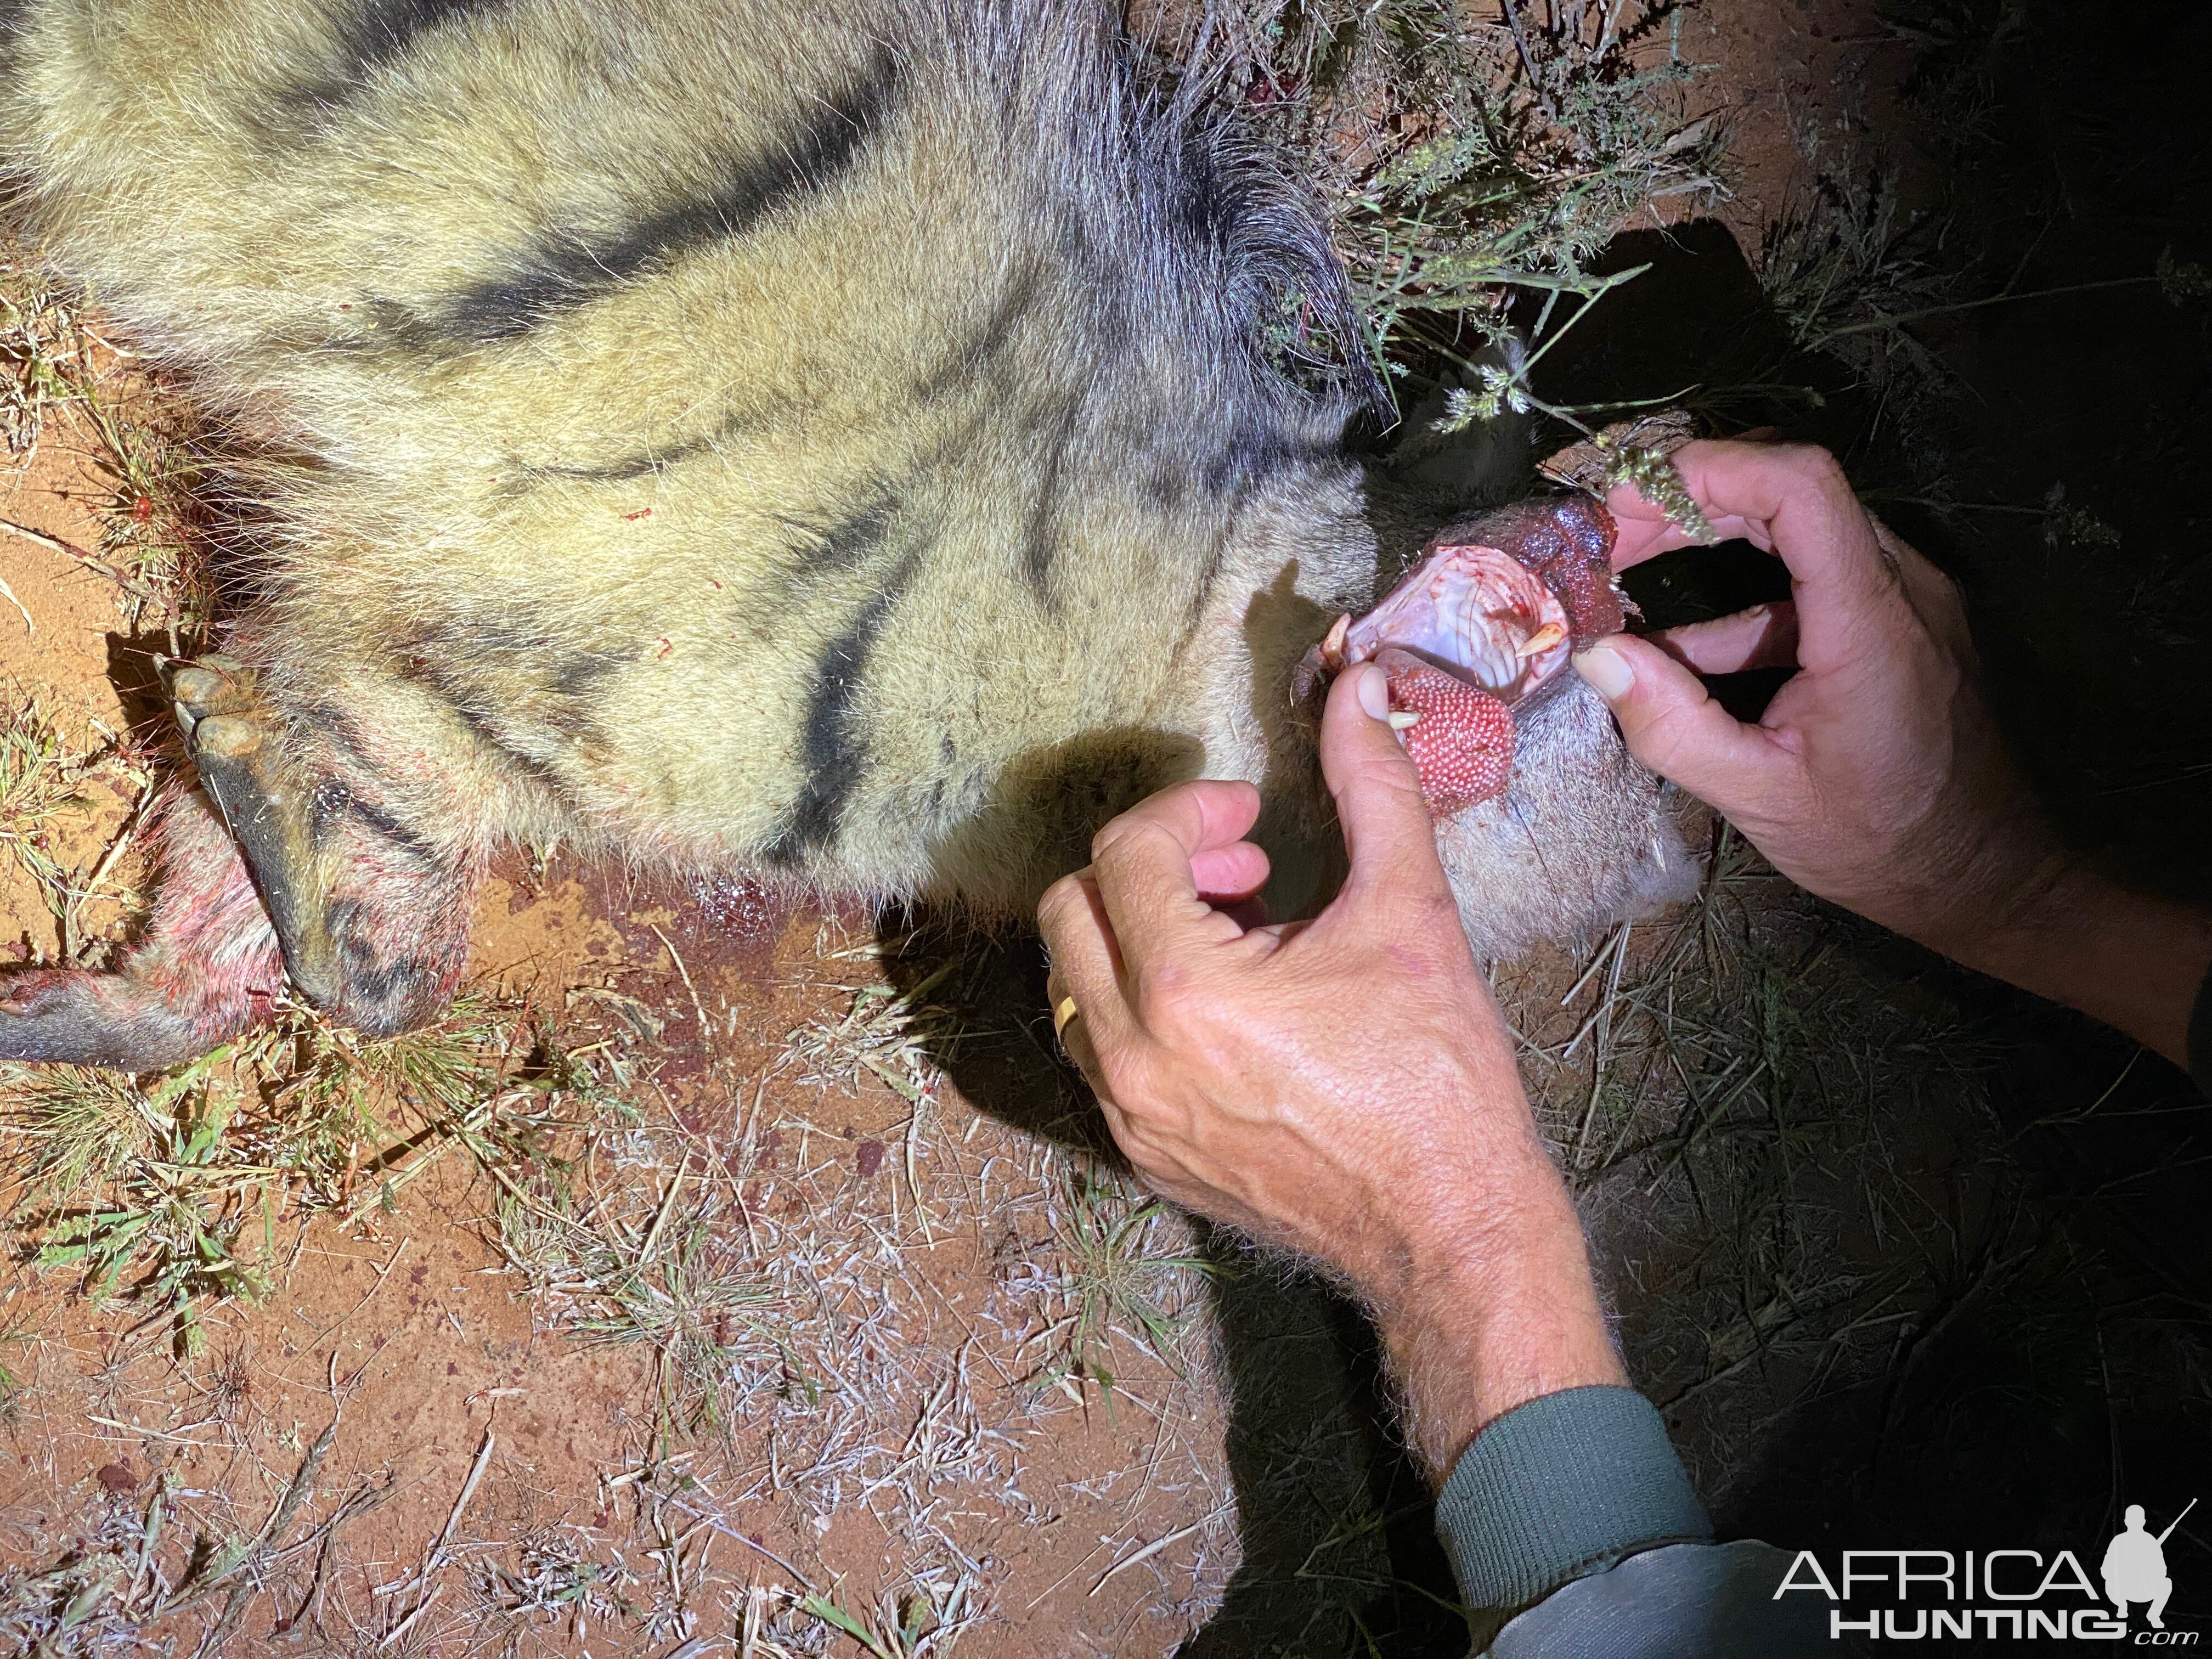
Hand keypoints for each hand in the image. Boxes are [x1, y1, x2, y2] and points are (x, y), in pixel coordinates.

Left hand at [1038, 665, 1623, 1476]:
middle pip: (1070, 909)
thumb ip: (1372, 784)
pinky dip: (1139, 1004)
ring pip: (1072, 983)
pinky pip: (1098, 1052)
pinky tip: (1227, 1006)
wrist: (1451, 1229)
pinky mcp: (1143, 1158)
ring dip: (1135, 935)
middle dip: (1148, 865)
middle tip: (1239, 869)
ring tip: (1236, 935)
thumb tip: (1358, 686)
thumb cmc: (1438, 1077)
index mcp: (1188, 993)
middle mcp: (1135, 1059)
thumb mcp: (1412, 910)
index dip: (1187, 809)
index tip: (1251, 817)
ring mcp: (1129, 1118)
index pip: (1125, 851)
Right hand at [1579, 439, 2211, 1065]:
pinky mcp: (1897, 624)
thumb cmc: (1880, 843)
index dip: (1712, 469)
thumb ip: (1673, 725)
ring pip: (1802, 528)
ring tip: (1628, 569)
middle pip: (1794, 492)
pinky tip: (1680, 647)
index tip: (1630, 493)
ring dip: (1711, 539)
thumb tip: (1595, 655)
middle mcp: (1901, 588)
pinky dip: (1742, 595)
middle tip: (1610, 528)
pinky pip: (1815, 578)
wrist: (1983, 875)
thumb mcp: (1761, 796)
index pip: (1801, 488)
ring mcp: (1906, 601)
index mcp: (1872, 622)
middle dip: (1691, 498)